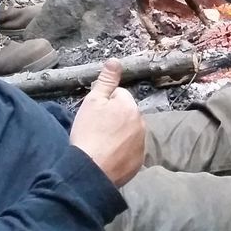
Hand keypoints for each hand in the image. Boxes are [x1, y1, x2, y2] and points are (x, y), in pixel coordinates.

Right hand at [69, 59, 144, 185]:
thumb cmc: (89, 133)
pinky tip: (109, 156)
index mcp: (130, 106)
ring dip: (119, 135)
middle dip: (114, 119)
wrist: (91, 170)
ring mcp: (142, 143)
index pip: (118, 96)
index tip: (94, 117)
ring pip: (129, 132)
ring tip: (102, 144)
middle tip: (96, 130)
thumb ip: (106, 80)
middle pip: (125, 114)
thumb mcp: (93, 102)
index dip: (104, 104)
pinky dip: (122, 151)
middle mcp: (141, 123)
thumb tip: (115, 60)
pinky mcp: (139, 161)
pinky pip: (130, 150)